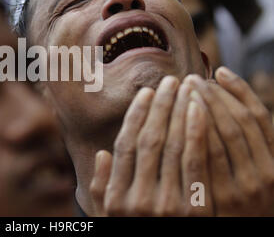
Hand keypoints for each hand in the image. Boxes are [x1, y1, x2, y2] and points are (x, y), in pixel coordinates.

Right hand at [90, 76, 212, 215]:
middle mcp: (138, 198)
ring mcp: (167, 204)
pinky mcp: (195, 208)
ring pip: (174, 145)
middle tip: (169, 80)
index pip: (126, 145)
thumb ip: (101, 187)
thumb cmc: (133, 233)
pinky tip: (200, 109)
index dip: (136, 115)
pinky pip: (196, 162)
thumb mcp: (109, 216)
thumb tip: (101, 154)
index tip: (146, 93)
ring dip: (180, 112)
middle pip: (150, 140)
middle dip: (160, 106)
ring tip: (187, 87)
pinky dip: (197, 132)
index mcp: (116, 197)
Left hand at [184, 67, 273, 215]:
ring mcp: (246, 186)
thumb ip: (245, 142)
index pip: (258, 116)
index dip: (239, 90)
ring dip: (203, 107)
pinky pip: (206, 156)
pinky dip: (194, 132)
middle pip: (239, 120)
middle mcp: (266, 172)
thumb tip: (227, 99)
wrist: (240, 231)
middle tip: (192, 78)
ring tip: (185, 90)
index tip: (219, 71)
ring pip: (223, 134)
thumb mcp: (254, 170)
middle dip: (214, 95)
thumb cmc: (242, 199)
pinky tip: (180, 116)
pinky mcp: (223, 198)